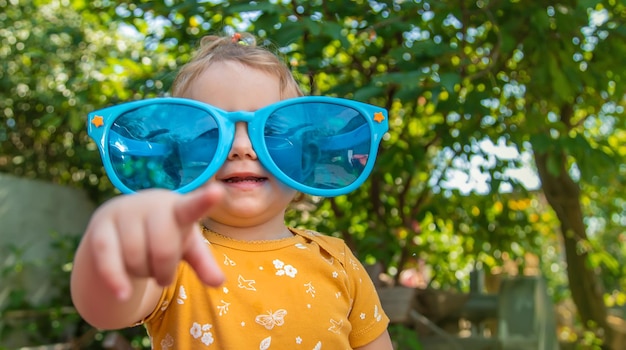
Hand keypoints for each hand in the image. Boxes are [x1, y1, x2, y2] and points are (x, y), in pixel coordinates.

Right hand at [82, 184, 224, 299]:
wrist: (122, 223)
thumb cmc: (164, 234)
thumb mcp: (187, 248)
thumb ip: (203, 263)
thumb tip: (219, 283)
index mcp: (178, 208)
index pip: (192, 207)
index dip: (204, 202)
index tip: (217, 192)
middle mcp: (151, 205)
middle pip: (163, 249)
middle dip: (165, 271)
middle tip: (164, 274)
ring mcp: (124, 213)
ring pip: (135, 257)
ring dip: (143, 273)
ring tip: (145, 268)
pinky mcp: (100, 227)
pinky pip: (107, 258)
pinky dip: (116, 279)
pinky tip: (124, 295)